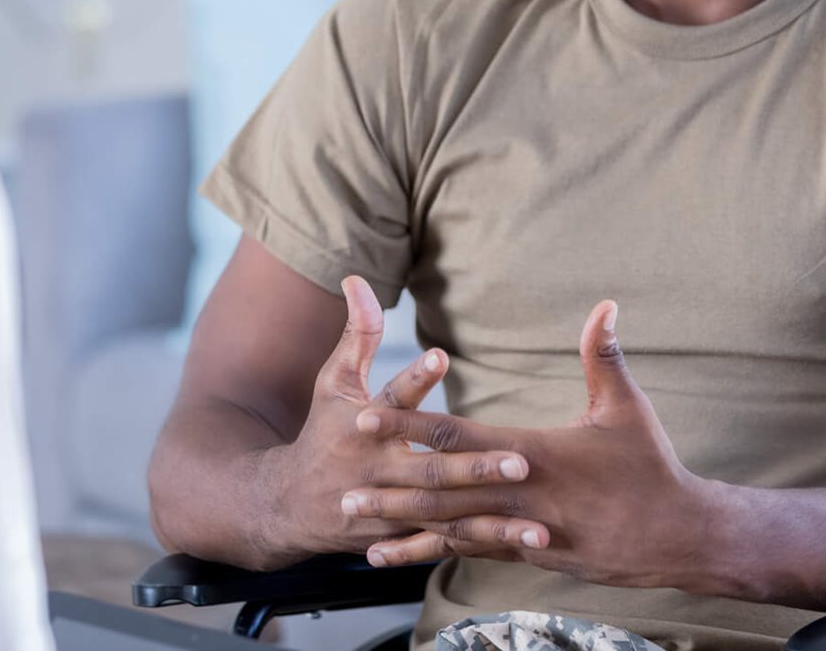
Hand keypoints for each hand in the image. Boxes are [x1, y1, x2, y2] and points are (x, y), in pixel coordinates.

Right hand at [260, 276, 547, 562]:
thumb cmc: (323, 432)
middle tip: (520, 461)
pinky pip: (448, 542)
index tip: (440, 356)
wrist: (287, 506)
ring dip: (492, 520)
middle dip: (474, 468)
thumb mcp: (334, 381)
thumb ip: (358, 334)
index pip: (392, 400)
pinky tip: (528, 545)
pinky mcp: (403, 536)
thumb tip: (357, 278)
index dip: (414, 378)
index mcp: (365, 426)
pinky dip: (485, 543)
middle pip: (429, 469)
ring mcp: (391, 510)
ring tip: (538, 523)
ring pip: (446, 515)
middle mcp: (379, 470)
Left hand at [343, 300, 711, 589]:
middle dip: (389, 490)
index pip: (457, 437)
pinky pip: (473, 553)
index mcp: (532, 456)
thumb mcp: (629, 408)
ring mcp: (522, 532)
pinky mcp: (531, 556)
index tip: (367, 416)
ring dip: (403, 529)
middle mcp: (519, 498)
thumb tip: (606, 304)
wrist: (677, 537)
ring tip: (358, 530)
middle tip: (340, 490)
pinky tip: (406, 556)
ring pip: (450, 531)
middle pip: (440, 493)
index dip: (409, 426)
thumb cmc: (651, 468)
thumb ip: (604, 356)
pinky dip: (436, 553)